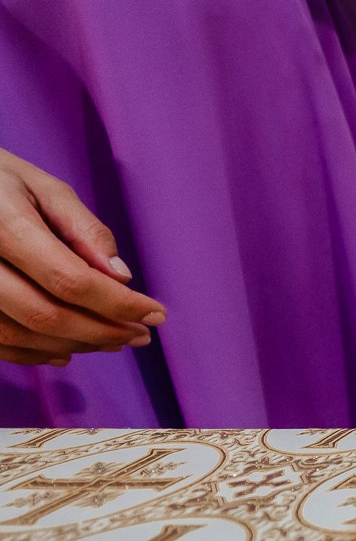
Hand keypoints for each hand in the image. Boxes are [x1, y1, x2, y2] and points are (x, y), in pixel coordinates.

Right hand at [0, 150, 165, 365]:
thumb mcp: (44, 188)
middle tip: (141, 334)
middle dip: (103, 331)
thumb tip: (120, 276)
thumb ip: (84, 230)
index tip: (155, 313)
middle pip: (46, 315)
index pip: (70, 280)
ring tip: (114, 341)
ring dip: (75, 345)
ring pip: (22, 335)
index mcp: (5, 226)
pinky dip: (36, 353)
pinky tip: (69, 349)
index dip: (118, 304)